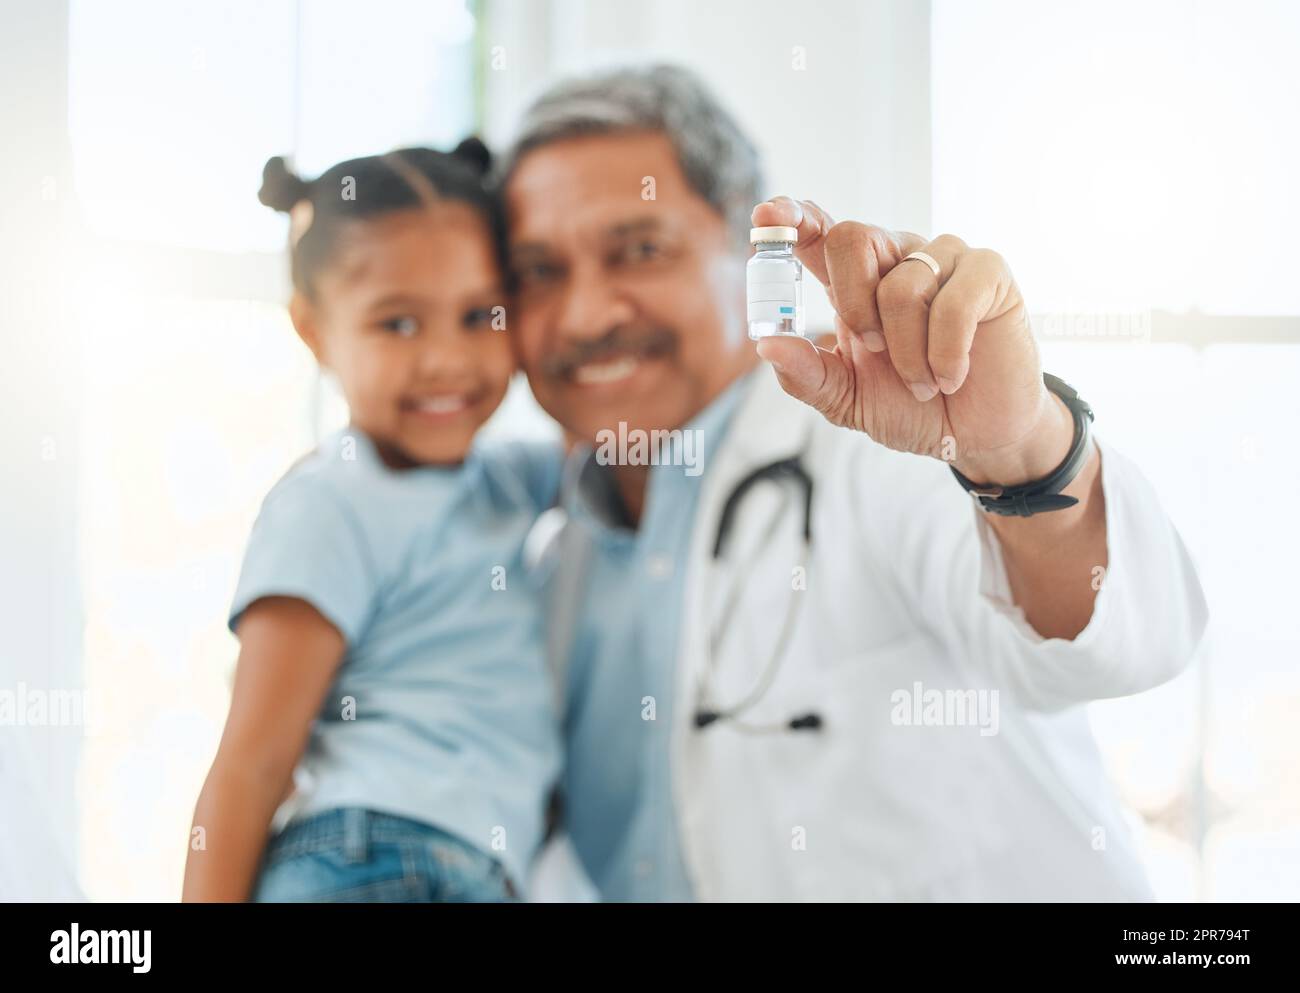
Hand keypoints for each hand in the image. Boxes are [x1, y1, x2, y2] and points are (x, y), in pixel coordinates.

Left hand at [751, 197, 1071, 484]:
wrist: (973, 435)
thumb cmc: (910, 406)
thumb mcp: (846, 399)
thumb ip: (806, 374)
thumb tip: (767, 345)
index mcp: (855, 283)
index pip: (818, 232)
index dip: (792, 217)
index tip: (766, 217)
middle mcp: (895, 259)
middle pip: (851, 237)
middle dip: (854, 304)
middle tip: (874, 351)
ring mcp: (943, 259)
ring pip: (902, 284)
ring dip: (907, 353)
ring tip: (924, 382)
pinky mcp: (987, 272)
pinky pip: (953, 301)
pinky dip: (946, 353)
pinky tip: (953, 375)